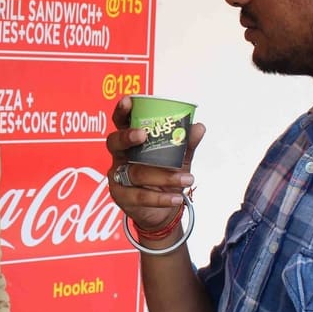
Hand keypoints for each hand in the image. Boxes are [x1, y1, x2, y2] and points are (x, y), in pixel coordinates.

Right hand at [105, 95, 203, 231]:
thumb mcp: (179, 158)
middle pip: (114, 142)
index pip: (121, 122)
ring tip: (187, 178)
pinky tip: (176, 197)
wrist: (163, 211)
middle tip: (143, 135)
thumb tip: (198, 126)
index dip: (122, 110)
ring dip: (164, 175)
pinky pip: (140, 195)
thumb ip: (186, 143)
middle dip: (127, 137)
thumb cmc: (166, 176)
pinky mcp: (121, 196)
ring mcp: (117, 176)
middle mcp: (120, 156)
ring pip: (136, 172)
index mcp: (131, 140)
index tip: (128, 100)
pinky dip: (161, 197)